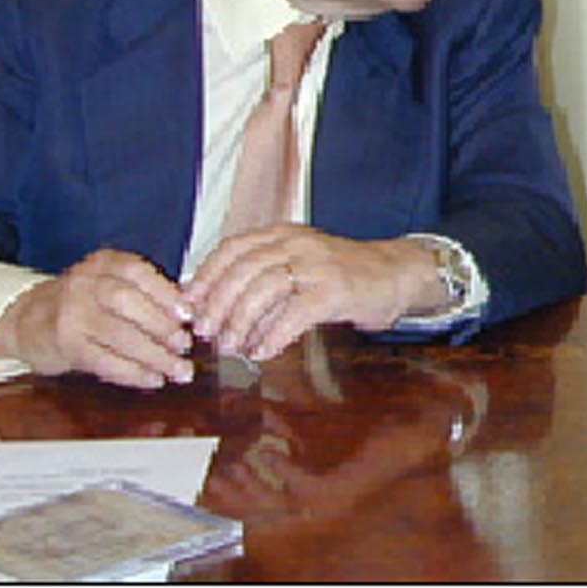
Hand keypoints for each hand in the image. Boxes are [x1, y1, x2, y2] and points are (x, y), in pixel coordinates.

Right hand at [0, 249, 193, 388]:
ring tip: (178, 370)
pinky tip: (152, 379)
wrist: (27, 319)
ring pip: (117, 334)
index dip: (165, 293)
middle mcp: (84, 283)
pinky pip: (103, 360)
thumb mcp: (108, 283)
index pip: (137, 271)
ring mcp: (71, 314)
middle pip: (127, 301)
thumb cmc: (82, 302)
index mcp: (102, 263)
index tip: (188, 315)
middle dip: (161, 326)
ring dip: (153, 355)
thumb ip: (144, 292)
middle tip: (184, 345)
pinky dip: (132, 372)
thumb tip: (192, 311)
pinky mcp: (65, 345)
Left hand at [181, 226, 451, 362]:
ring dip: (241, 321)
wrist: (397, 273)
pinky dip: (273, 335)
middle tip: (207, 332)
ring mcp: (317, 265)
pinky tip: (263, 352)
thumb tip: (219, 310)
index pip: (233, 248)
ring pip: (264, 289)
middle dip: (218, 304)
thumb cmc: (343, 275)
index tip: (190, 304)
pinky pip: (295, 313)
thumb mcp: (300, 265)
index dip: (207, 275)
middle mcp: (297, 244)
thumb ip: (265, 280)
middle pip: (243, 270)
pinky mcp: (335, 290)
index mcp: (283, 235)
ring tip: (232, 346)